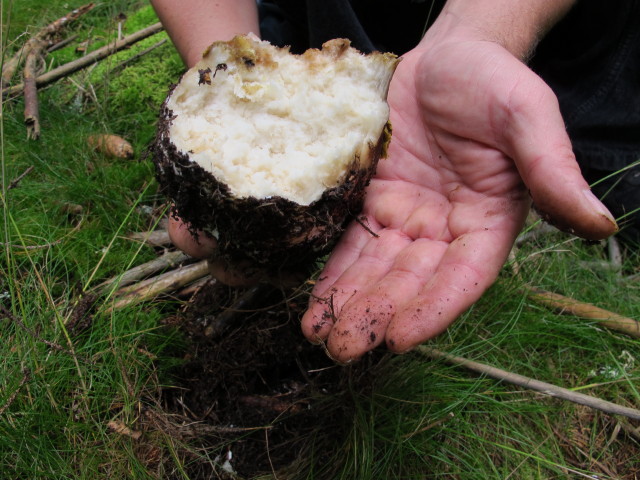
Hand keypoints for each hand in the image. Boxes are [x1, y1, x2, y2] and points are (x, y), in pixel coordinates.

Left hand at [299, 26, 616, 362]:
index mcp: (488, 221)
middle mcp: (444, 231)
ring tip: (317, 337)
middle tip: (343, 349)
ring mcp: (404, 219)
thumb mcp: (527, 115)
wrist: (444, 57)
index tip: (400, 338)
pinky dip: (331, 273)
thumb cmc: (491, 81)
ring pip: (374, 271)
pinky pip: (349, 243)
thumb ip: (552, 170)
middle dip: (376, 316)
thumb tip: (600, 224)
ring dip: (346, 305)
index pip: (462, 277)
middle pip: (409, 282)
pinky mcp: (371, 203)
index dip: (432, 308)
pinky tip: (312, 303)